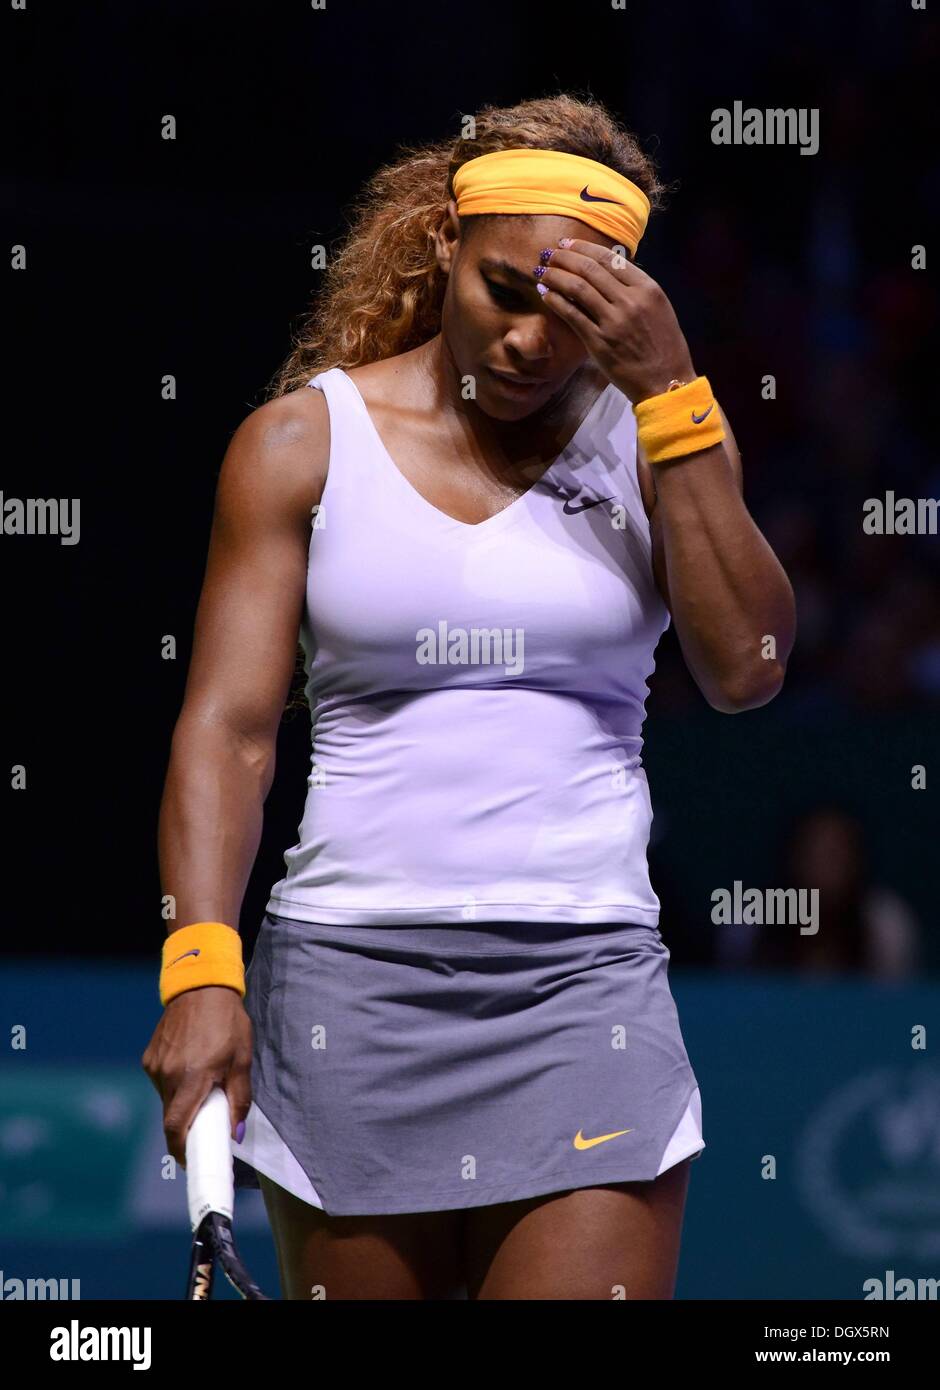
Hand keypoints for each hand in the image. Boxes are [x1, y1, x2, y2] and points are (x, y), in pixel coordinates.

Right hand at [141, 985, 251, 1167]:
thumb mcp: (242, 1059)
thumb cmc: (227, 1021)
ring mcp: (155, 1066)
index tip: (192, 1162)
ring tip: (203, 1086)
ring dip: (183, 1103)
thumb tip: (236, 1133)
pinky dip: (175, 1085)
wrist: (200, 986)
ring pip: (166, 1100)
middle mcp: (167, 1075)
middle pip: (172, 1117)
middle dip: (188, 1127)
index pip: (176, 1128)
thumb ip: (239, 1098)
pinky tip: (191, 1068)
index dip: (181, 1151)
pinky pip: (161, 1083)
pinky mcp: (149, 1058)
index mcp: (192, 1077)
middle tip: (207, 1125)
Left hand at [534, 238, 696, 403]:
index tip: (567, 244)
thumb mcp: (658, 308)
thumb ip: (635, 288)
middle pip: (590, 269)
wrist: (666, 380)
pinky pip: (572, 314)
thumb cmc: (663, 345)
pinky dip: (555, 300)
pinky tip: (546, 293)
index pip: (609, 259)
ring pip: (577, 288)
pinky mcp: (599, 341)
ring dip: (555, 275)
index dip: (583, 248)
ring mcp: (613, 321)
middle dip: (564, 258)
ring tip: (542, 271)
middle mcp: (630, 300)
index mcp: (647, 288)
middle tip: (549, 254)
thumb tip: (607, 269)